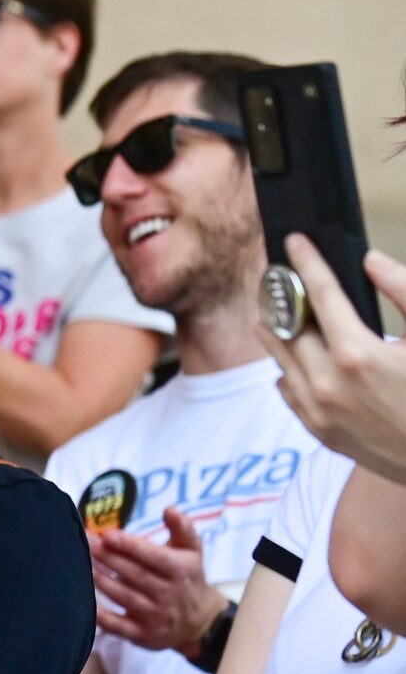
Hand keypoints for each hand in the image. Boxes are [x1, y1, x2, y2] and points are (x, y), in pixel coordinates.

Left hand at [88, 506, 226, 651]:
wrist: (200, 621)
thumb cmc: (187, 577)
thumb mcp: (193, 551)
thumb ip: (183, 528)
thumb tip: (169, 509)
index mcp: (180, 571)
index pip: (153, 557)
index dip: (129, 545)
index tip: (106, 534)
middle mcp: (168, 594)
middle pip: (132, 574)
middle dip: (106, 557)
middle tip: (84, 541)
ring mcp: (155, 617)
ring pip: (122, 596)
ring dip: (99, 579)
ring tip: (79, 562)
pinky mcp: (142, 635)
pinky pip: (117, 625)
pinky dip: (99, 614)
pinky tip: (81, 598)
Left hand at [266, 236, 405, 486]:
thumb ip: (404, 292)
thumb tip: (372, 262)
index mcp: (357, 356)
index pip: (319, 294)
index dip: (307, 262)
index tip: (295, 241)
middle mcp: (327, 384)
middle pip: (287, 324)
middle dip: (284, 295)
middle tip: (284, 274)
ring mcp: (320, 412)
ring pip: (281, 357)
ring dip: (280, 329)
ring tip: (282, 308)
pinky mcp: (321, 433)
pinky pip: (288, 390)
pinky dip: (290, 367)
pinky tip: (301, 356)